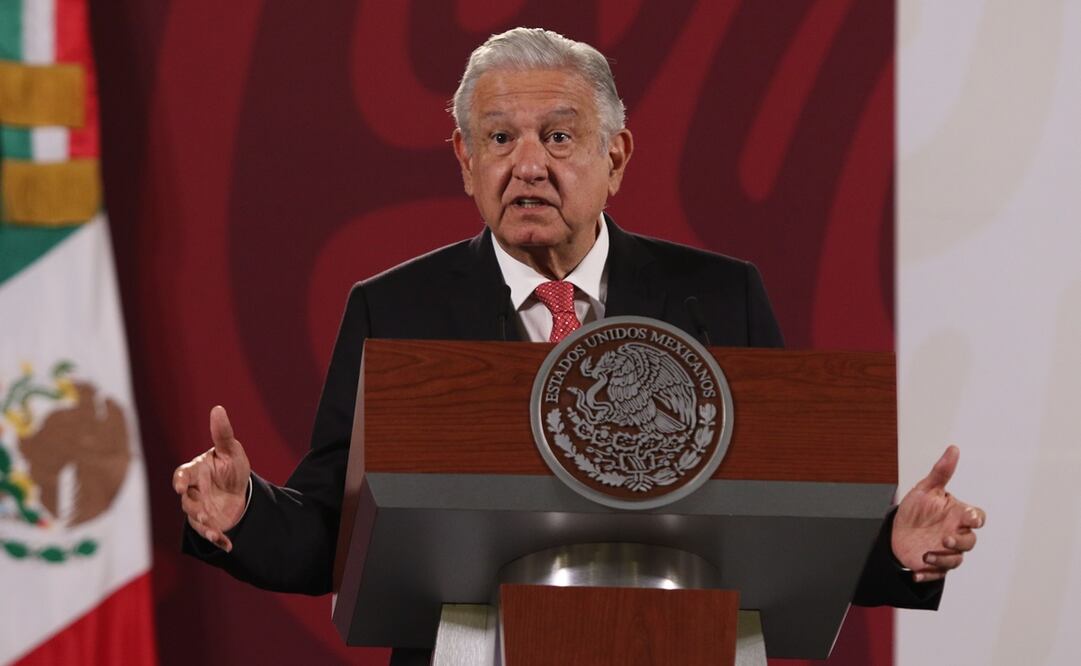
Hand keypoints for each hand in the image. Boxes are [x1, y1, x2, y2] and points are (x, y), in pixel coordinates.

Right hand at [173, 405, 250, 551]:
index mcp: (196, 471)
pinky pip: (209, 533)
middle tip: (203, 512)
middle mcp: (194, 491)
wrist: (241, 490)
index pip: (182, 474)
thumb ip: (223, 434)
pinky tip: (228, 545)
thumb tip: (218, 408)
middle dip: (194, 507)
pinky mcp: (208, 524)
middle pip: (187, 500)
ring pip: (195, 519)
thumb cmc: (231, 466)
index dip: (180, 480)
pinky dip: (218, 540)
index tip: (180, 486)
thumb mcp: (231, 451)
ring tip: (216, 532)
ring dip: (204, 527)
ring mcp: (199, 509)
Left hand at [892, 445, 985, 582]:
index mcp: (956, 515)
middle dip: (960, 542)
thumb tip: (953, 449)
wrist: (896, 531)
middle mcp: (955, 534)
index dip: (976, 518)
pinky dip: (928, 574)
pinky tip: (916, 572)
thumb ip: (941, 472)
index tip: (969, 519)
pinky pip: (937, 574)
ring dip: (943, 560)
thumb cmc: (916, 509)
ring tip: (925, 555)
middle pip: (970, 542)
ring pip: (956, 560)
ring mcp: (946, 551)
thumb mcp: (925, 489)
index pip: (976, 517)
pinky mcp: (934, 566)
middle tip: (945, 539)